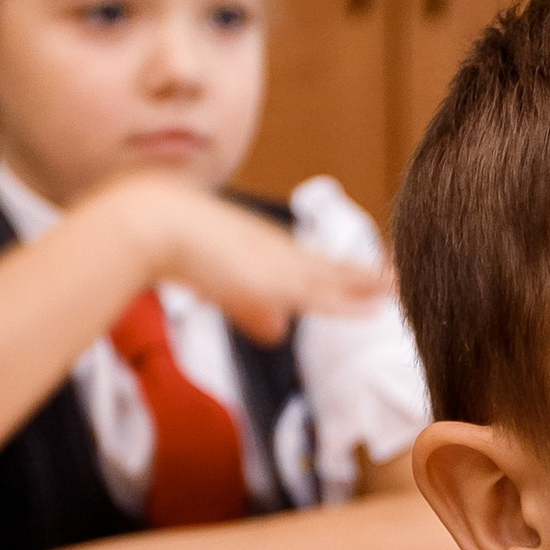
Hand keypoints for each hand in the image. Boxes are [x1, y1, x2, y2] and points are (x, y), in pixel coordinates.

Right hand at [99, 177, 390, 342]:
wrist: (143, 218)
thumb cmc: (163, 238)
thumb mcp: (217, 284)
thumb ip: (248, 310)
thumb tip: (278, 330)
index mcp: (263, 249)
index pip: (315, 268)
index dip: (348, 278)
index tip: (381, 282)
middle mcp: (276, 252)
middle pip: (332, 271)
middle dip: (367, 280)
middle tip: (404, 283)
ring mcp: (275, 262)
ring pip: (335, 277)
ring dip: (370, 284)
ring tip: (406, 287)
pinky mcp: (271, 275)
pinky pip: (323, 288)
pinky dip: (354, 292)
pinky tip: (383, 295)